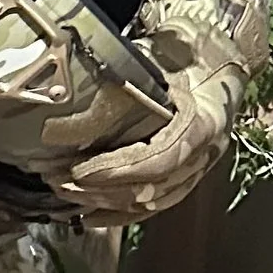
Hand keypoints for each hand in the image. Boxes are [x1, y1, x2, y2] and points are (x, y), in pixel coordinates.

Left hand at [49, 67, 229, 226]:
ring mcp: (197, 169)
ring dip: (104, 203)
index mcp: (203, 122)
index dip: (117, 169)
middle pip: (152, 187)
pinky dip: (120, 215)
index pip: (159, 158)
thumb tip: (63, 91)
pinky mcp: (185, 177)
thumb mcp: (153, 60)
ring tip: (64, 194)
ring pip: (151, 201)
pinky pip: (153, 206)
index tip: (79, 172)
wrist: (213, 61)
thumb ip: (119, 81)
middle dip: (101, 190)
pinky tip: (88, 216)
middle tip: (58, 182)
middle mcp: (205, 153)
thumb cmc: (180, 56)